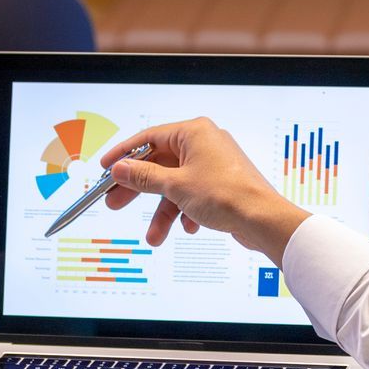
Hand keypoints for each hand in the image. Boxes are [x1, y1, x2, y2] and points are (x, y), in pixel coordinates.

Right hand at [100, 119, 309, 262]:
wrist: (262, 220)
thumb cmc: (225, 195)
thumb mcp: (174, 186)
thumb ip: (143, 177)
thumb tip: (119, 169)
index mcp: (193, 132)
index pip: (148, 138)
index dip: (123, 155)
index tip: (106, 169)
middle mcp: (204, 143)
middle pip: (159, 164)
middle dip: (138, 189)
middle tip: (114, 202)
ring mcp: (213, 164)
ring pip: (175, 186)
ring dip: (163, 212)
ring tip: (154, 236)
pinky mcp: (220, 184)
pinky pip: (191, 195)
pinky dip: (184, 212)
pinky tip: (189, 226)